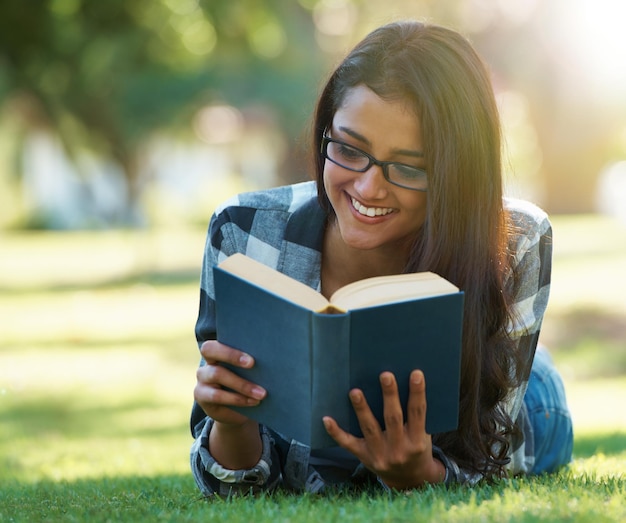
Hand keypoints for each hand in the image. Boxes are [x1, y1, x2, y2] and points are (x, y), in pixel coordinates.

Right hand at [194, 340, 266, 426]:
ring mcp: (202, 380)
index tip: (252, 359)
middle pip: (210, 350)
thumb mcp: (251, 374)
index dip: (231, 349)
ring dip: (242, 383)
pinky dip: (238, 399)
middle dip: (232, 355)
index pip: (216, 342)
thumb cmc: (249, 385)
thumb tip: (272, 356)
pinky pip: (218, 396)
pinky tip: (253, 402)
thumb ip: (255, 363)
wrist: (238, 413)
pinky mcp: (202, 397)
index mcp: (218, 352)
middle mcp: (207, 363)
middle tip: (253, 364)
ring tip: (262, 393)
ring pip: (217, 374)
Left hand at [323, 370, 444, 488]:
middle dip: (389, 396)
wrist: (409, 481)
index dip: (417, 393)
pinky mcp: (364, 457)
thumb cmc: (415, 448)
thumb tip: (405, 380)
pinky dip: (336, 432)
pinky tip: (327, 419)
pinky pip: (348, 444)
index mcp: (417, 441)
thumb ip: (415, 416)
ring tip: (355, 391)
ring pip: (369, 428)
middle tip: (385, 375)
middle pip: (393, 418)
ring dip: (362, 409)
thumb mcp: (423, 435)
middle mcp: (399, 449)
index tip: (416, 373)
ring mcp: (380, 454)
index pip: (418, 413)